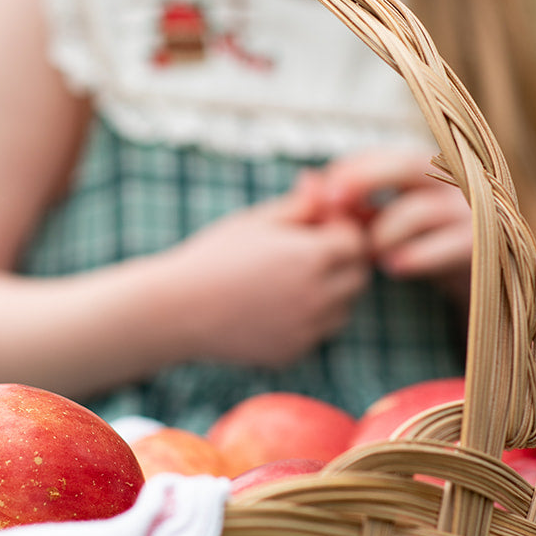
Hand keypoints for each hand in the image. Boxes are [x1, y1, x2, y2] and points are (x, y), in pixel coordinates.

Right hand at [167, 190, 372, 367]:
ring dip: (332, 290)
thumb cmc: (214, 257)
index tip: (316, 225)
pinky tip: (276, 304)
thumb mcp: (257, 221)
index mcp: (312, 257)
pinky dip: (310, 318)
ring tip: (290, 277)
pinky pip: (319, 332)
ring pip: (344, 307)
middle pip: (358, 275)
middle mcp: (318, 296)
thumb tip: (322, 182)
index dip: (341, 229)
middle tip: (308, 250)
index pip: (357, 240)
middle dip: (343, 260)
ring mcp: (308, 329)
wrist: (177, 310)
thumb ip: (299, 204)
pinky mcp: (294, 352)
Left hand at [290, 150, 472, 306]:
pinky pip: (447, 245)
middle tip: (332, 203)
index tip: (322, 193)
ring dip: (384, 232)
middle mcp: (449, 179)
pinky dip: (417, 256)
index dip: (349, 169)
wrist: (472, 275)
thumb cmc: (416, 241)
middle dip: (364, 179)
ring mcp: (467, 210)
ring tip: (367, 252)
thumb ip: (352, 201)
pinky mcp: (480, 243)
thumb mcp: (384, 217)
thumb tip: (306, 181)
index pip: (381, 155)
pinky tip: (393, 267)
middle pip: (406, 164)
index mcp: (424, 167)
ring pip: (419, 210)